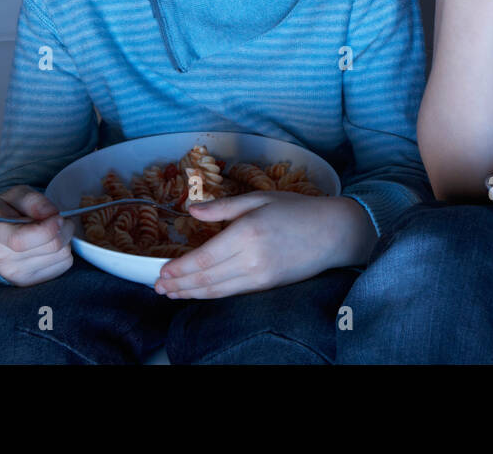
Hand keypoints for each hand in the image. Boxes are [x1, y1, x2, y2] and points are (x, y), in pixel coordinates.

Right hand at [0, 185, 74, 285]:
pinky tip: (50, 245)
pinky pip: (64, 265)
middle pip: (52, 246)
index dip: (48, 228)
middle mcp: (2, 259)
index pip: (22, 240)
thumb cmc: (7, 214)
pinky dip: (63, 252)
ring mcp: (16, 275)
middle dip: (64, 228)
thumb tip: (51, 214)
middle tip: (58, 219)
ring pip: (62, 255)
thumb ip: (33, 201)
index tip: (57, 216)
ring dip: (65, 240)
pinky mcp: (31, 282)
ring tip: (52, 232)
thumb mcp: (15, 196)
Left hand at [153, 192, 362, 298]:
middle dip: (179, 285)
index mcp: (247, 233)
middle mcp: (251, 259)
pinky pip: (232, 293)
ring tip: (172, 294)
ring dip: (190, 294)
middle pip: (205, 279)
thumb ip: (223, 207)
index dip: (179, 268)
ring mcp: (260, 276)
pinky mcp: (267, 285)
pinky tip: (199, 292)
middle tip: (158, 287)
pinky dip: (211, 295)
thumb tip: (192, 211)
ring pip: (216, 291)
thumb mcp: (259, 199)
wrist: (334, 232)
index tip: (161, 272)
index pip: (203, 258)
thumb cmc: (298, 210)